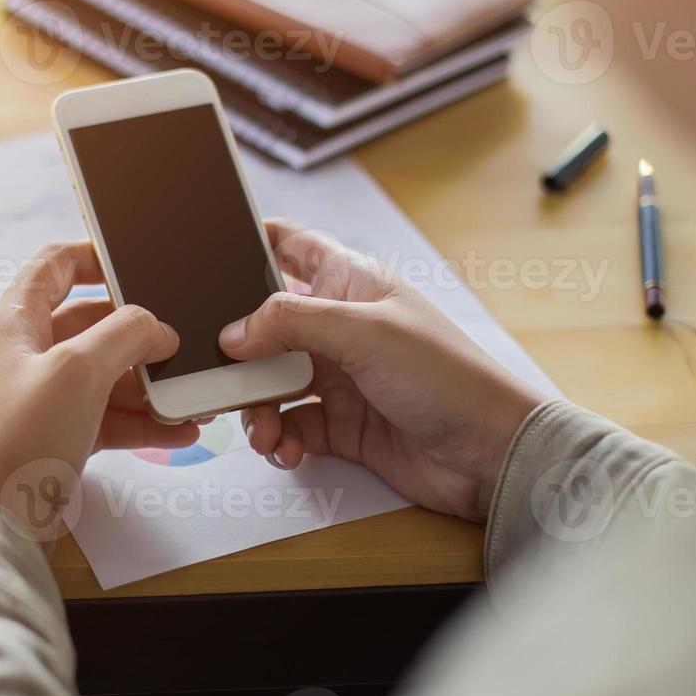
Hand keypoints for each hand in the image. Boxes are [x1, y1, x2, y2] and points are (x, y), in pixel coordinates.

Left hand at [0, 241, 199, 525]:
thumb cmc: (16, 441)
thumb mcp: (79, 370)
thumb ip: (125, 334)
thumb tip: (155, 326)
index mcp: (10, 323)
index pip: (53, 266)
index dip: (95, 257)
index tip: (136, 261)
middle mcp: (16, 357)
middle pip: (86, 326)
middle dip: (138, 336)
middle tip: (180, 343)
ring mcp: (31, 401)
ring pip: (98, 378)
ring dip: (145, 385)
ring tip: (191, 396)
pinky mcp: (46, 441)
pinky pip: (99, 419)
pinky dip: (136, 422)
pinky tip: (177, 431)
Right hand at [219, 221, 546, 522]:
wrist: (489, 453)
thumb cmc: (446, 376)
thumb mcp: (362, 331)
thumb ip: (290, 322)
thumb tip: (233, 332)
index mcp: (349, 282)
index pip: (290, 245)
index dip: (250, 242)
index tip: (206, 255)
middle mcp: (339, 326)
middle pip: (264, 325)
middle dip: (236, 350)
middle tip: (214, 372)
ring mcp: (339, 376)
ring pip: (270, 382)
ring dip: (256, 407)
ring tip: (262, 430)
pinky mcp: (341, 424)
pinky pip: (291, 426)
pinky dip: (279, 439)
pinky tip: (285, 449)